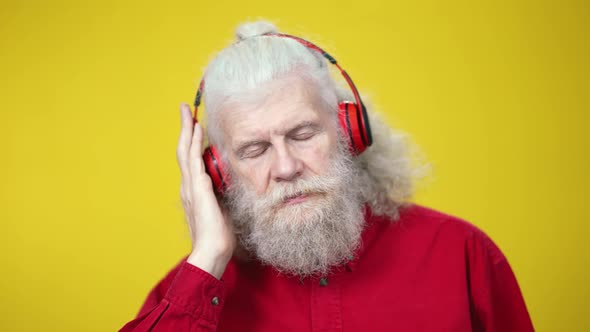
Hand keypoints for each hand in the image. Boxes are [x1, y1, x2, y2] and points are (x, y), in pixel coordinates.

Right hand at [176, 103, 235, 278]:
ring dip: (187, 130)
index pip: (190, 159)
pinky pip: (194, 160)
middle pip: (183, 150)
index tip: (194, 124)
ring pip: (185, 151)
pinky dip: (193, 143)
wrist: (212, 251)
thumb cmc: (219, 234)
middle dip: (184, 128)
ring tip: (188, 112)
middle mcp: (188, 185)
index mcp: (194, 190)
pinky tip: (197, 130)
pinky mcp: (197, 189)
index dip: (191, 140)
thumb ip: (223, 193)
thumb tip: (229, 182)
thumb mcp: (223, 207)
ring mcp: (191, 186)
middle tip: (184, 108)